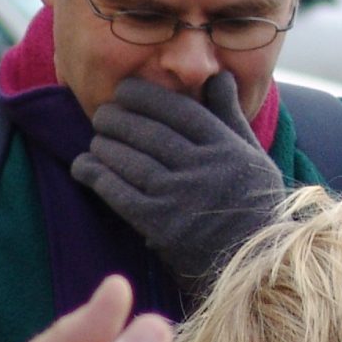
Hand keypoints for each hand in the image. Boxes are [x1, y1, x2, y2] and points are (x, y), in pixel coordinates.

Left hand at [72, 72, 287, 294]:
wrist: (258, 266)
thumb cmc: (255, 205)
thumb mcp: (253, 156)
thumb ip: (230, 115)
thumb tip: (217, 74)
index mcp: (227, 148)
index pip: (178, 110)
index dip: (145, 96)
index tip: (125, 89)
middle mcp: (204, 168)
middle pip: (149, 132)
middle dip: (118, 118)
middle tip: (103, 114)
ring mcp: (182, 198)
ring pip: (130, 160)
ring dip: (104, 145)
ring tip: (96, 139)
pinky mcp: (161, 227)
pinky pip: (120, 193)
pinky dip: (97, 176)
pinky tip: (83, 167)